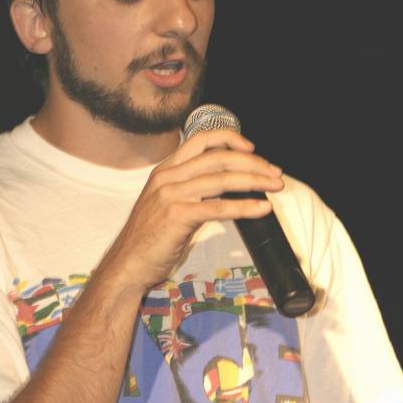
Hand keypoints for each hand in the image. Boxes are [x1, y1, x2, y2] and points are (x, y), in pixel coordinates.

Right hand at [106, 127, 284, 290]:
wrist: (127, 263)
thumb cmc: (149, 238)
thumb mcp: (167, 203)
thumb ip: (192, 190)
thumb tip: (228, 186)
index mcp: (166, 169)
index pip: (202, 139)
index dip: (230, 138)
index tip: (252, 149)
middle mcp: (168, 176)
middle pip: (219, 157)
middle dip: (253, 162)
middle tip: (275, 172)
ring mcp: (171, 194)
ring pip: (222, 179)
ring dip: (255, 181)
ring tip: (275, 186)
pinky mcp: (177, 215)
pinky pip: (219, 207)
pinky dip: (245, 207)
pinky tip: (261, 208)